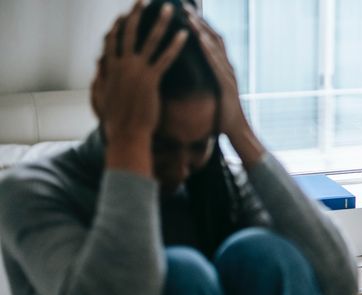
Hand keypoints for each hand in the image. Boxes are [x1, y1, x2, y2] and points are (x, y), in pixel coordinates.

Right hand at [93, 1, 186, 174]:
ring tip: (169, 9)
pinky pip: (165, 58)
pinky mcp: (150, 80)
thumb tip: (98, 69)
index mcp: (109, 69)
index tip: (123, 15)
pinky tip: (184, 35)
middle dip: (136, 14)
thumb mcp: (100, 97)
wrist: (126, 135)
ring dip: (160, 22)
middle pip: (129, 33)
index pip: (112, 41)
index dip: (118, 27)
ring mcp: (136, 71)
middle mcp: (121, 65)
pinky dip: (175, 45)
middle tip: (143, 0)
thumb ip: (100, 80)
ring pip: (149, 40)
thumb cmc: (115, 121)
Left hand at [184, 4, 248, 136]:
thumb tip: (188, 75)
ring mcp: (228, 75)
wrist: (236, 131)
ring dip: (201, 30)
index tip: (184, 12)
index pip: (211, 41)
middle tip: (184, 6)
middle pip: (213, 37)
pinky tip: (199, 39)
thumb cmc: (221, 115)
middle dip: (198, 21)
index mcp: (222, 68)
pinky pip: (216, 63)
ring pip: (215, 47)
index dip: (199, 25)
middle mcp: (227, 67)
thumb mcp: (210, 93)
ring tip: (188, 16)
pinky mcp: (227, 84)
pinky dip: (208, 49)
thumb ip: (204, 81)